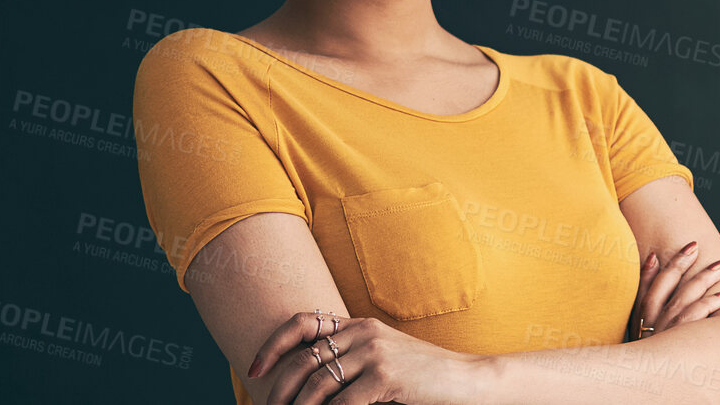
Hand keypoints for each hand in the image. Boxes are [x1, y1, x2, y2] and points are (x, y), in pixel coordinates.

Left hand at [248, 309, 485, 404]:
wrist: (465, 380)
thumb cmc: (422, 376)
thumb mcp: (382, 357)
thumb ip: (350, 358)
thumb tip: (306, 382)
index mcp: (359, 324)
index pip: (301, 322)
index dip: (272, 345)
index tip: (254, 369)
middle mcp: (364, 333)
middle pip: (304, 360)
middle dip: (278, 390)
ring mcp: (375, 353)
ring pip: (318, 385)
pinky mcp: (386, 376)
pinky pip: (343, 403)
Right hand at [625, 239, 719, 341]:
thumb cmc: (651, 376)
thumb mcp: (641, 345)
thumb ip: (648, 320)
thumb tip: (653, 284)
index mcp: (639, 324)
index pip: (643, 289)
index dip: (650, 269)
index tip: (657, 253)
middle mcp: (649, 325)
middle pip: (663, 286)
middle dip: (679, 263)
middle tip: (694, 246)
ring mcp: (664, 333)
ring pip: (683, 298)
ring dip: (702, 279)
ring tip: (719, 267)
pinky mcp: (680, 344)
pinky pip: (694, 316)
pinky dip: (709, 303)